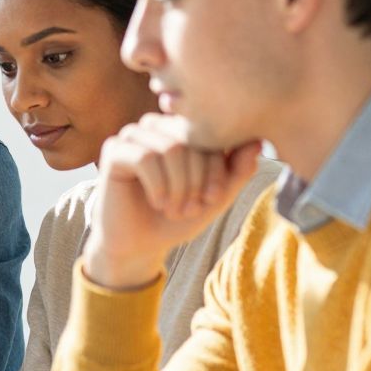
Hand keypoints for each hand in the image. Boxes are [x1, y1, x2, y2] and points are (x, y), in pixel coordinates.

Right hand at [85, 114, 260, 289]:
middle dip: (198, 180)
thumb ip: (238, 171)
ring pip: (170, 149)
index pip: (211, 135)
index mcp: (181, 130)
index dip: (219, 169)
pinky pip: (145, 158)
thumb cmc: (176, 217)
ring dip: (179, 186)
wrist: (138, 244)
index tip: (213, 199)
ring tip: (175, 209)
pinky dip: (158, 186)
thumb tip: (257, 143)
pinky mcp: (113, 150)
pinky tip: (158, 202)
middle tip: (192, 209)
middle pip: (191, 140)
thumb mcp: (215, 197)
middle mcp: (157, 126)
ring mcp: (133, 135)